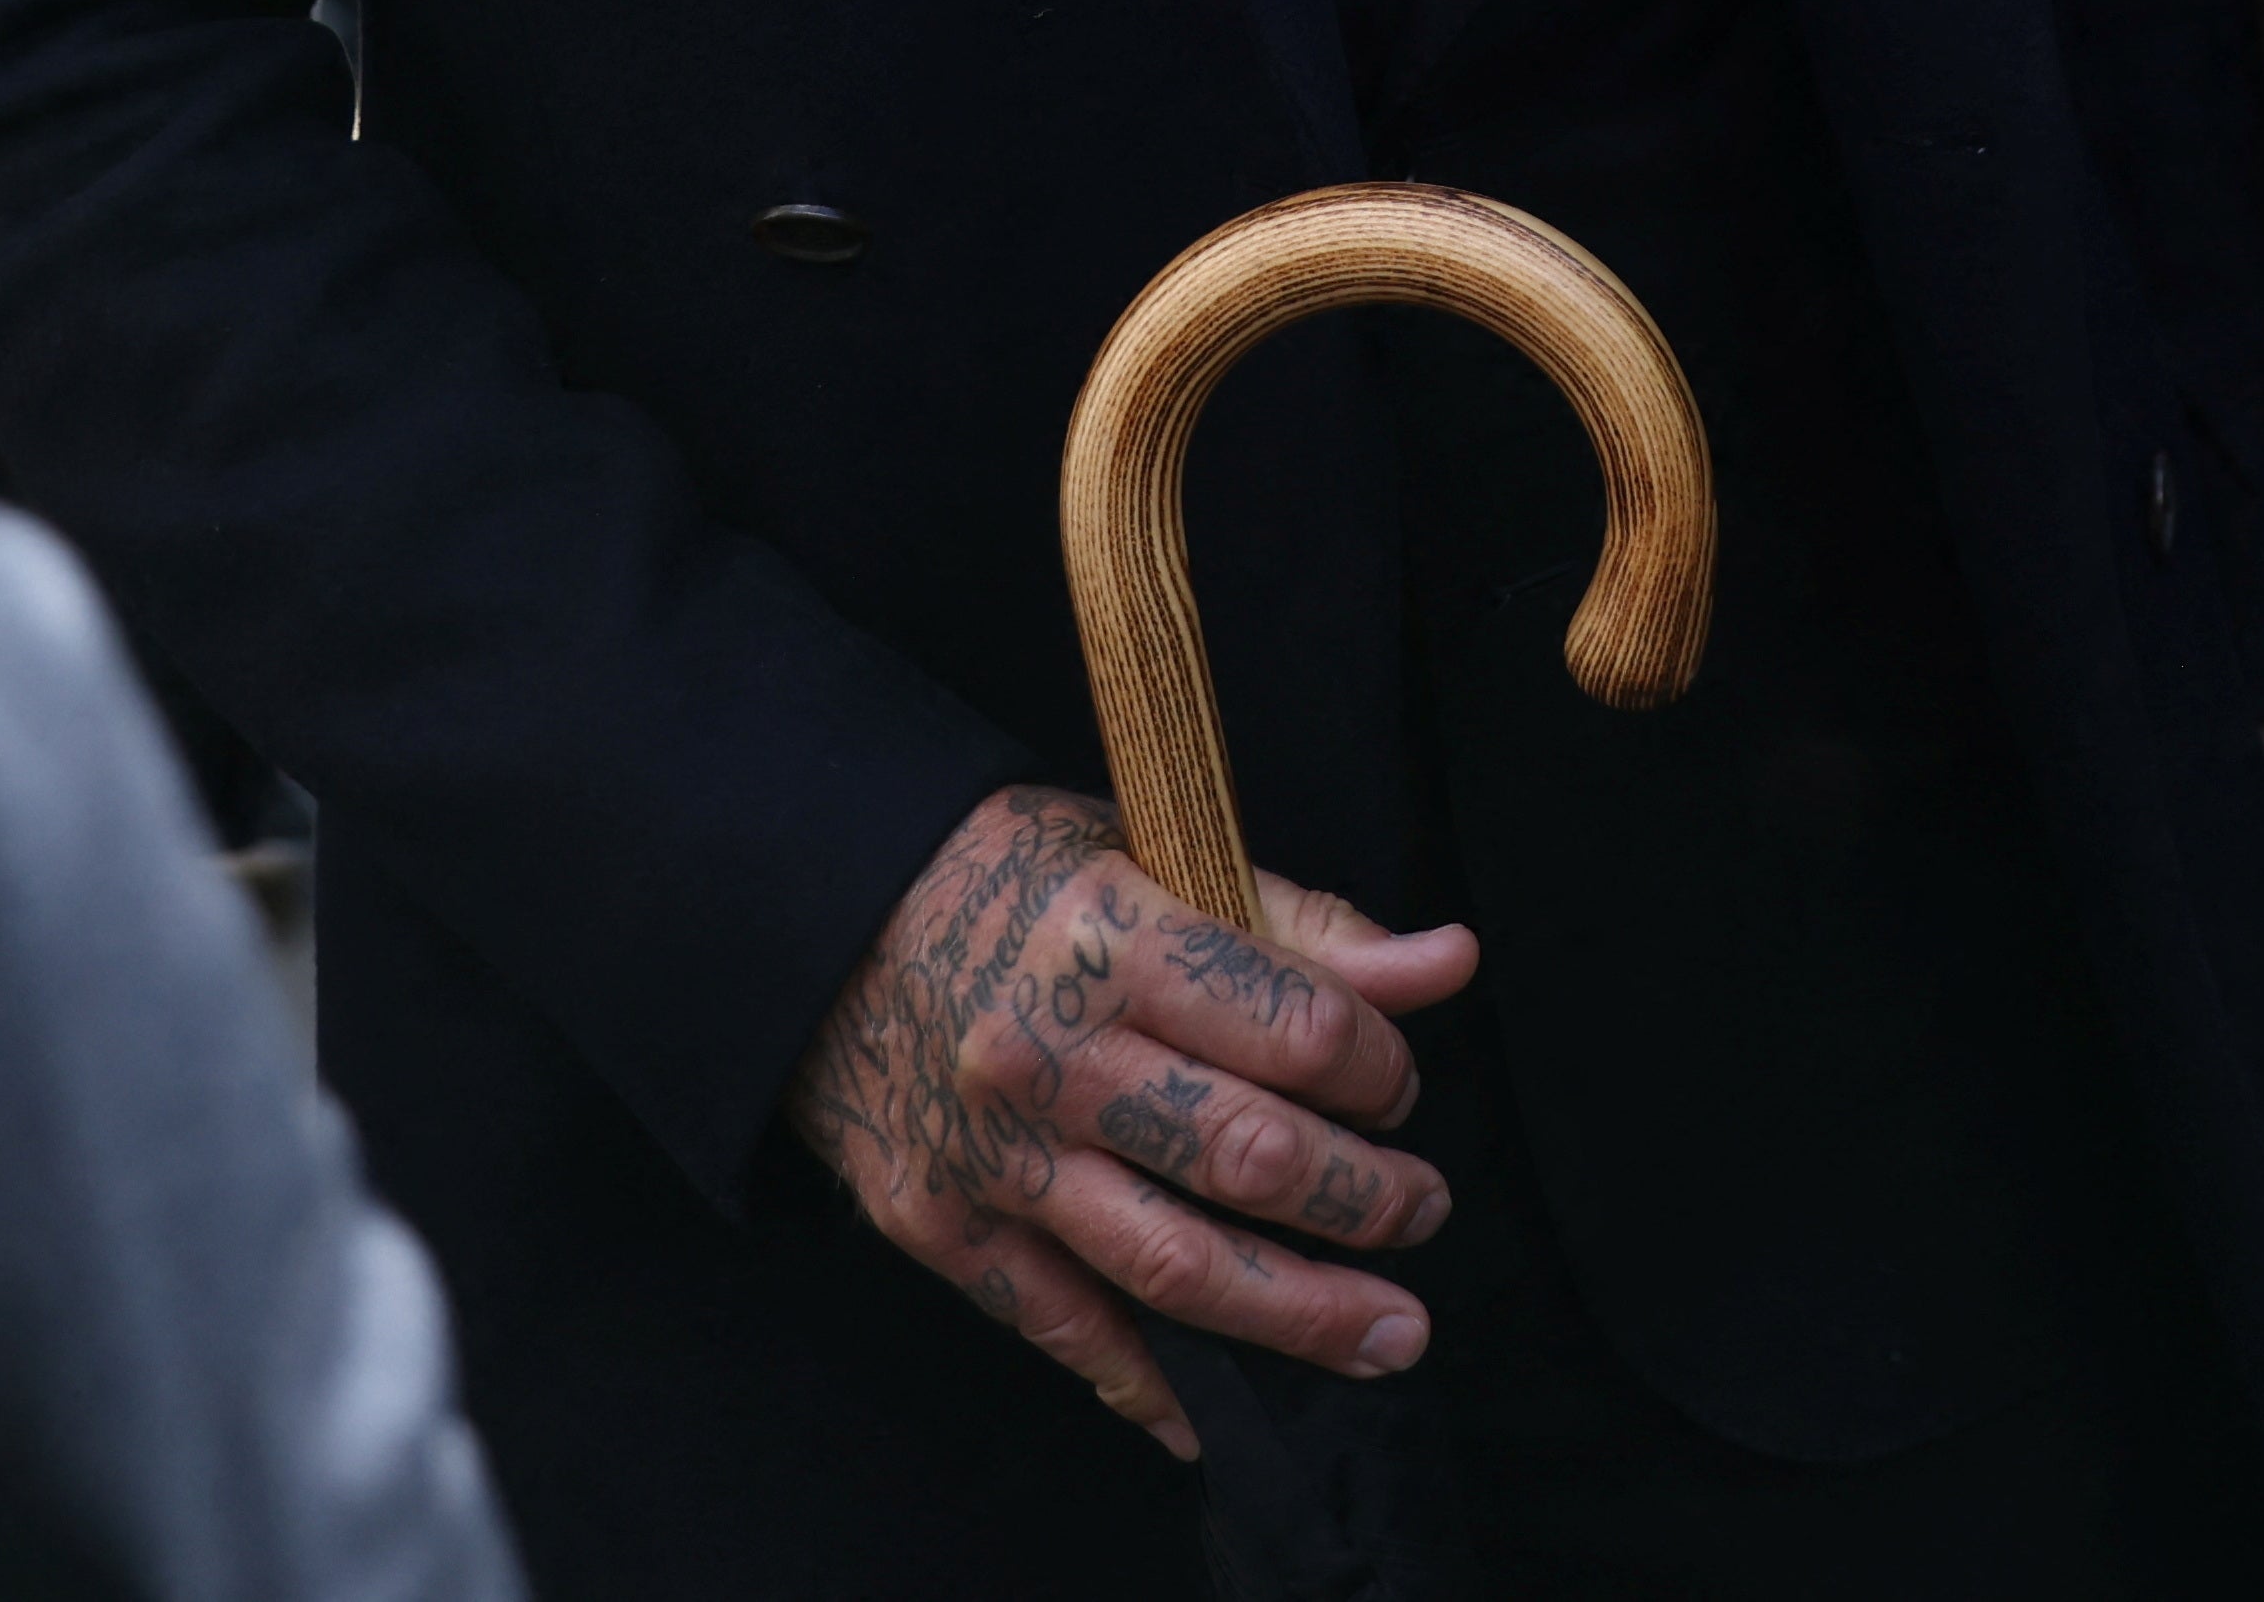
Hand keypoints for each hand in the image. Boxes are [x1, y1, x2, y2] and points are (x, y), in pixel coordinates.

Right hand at [787, 786, 1483, 1453]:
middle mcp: (1052, 1056)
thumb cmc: (1006, 874)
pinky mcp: (943, 1228)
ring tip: (1389, 1335)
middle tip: (1424, 1212)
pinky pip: (1065, 1328)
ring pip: (1176, 1266)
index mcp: (1114, 937)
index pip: (1298, 1029)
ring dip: (1303, 1314)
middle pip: (1252, 1159)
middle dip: (1368, 1202)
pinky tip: (1217, 1410)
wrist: (814, 917)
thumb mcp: (1152, 853)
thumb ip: (1302, 924)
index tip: (1397, 1083)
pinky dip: (1149, 1383)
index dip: (1382, 1067)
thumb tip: (1449, 962)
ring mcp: (995, 1158)